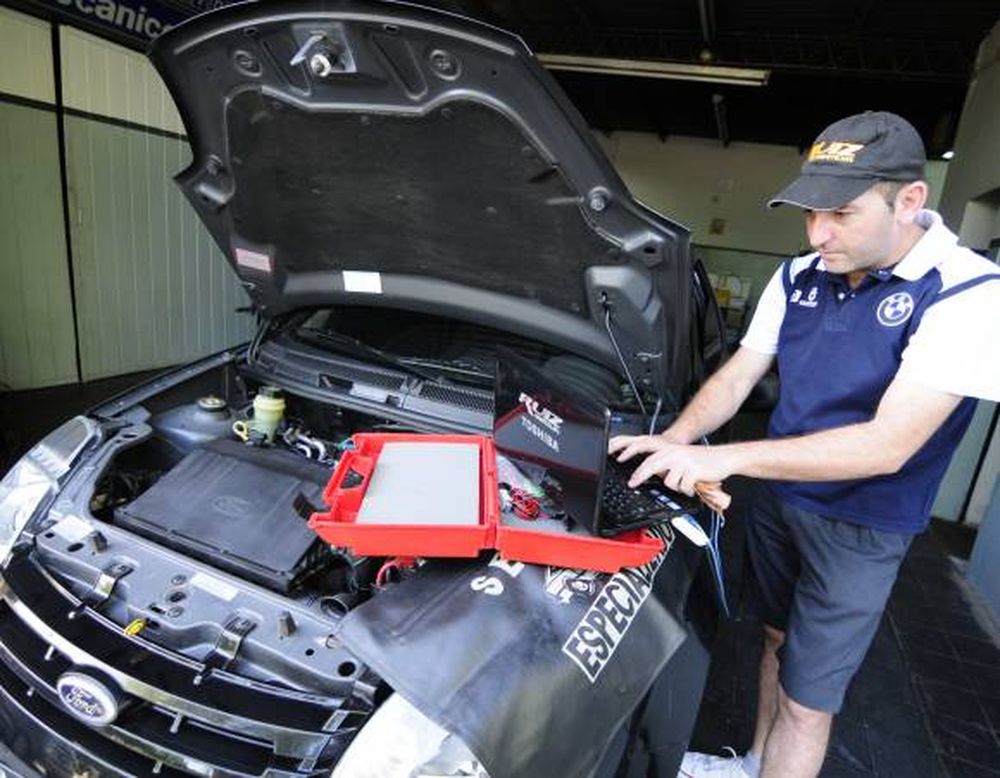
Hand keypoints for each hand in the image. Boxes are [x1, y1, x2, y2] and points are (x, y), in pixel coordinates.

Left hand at [608, 435, 734, 495]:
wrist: (724, 458)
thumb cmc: (703, 462)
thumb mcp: (681, 461)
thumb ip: (667, 466)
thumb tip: (651, 475)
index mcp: (671, 450)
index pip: (649, 460)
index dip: (637, 469)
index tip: (629, 478)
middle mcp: (675, 453)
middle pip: (651, 466)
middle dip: (639, 476)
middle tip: (632, 483)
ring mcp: (683, 461)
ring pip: (669, 481)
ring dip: (677, 486)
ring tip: (686, 482)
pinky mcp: (693, 470)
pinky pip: (683, 487)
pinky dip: (688, 489)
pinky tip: (694, 484)